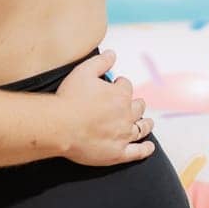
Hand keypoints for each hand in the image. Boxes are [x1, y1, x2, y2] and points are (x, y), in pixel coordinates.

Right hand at [55, 50, 153, 166]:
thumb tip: (112, 55)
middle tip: (130, 104)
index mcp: (120, 95)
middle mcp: (126, 115)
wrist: (60, 126)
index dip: (121, 84)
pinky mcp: (118, 153)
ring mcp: (123, 135)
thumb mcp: (83, 72)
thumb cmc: (69, 100)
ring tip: (147, 122)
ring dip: (145, 123)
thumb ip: (100, 62)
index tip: (116, 85)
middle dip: (135, 103)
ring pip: (141, 128)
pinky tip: (148, 146)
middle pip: (138, 107)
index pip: (126, 86)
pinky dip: (145, 149)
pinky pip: (137, 152)